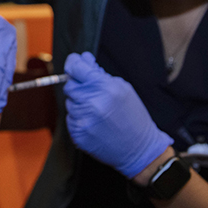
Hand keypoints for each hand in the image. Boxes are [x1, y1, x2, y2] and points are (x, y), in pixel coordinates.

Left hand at [64, 52, 172, 178]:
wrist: (138, 148)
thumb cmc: (133, 117)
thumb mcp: (123, 89)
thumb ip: (100, 73)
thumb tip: (84, 59)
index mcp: (106, 89)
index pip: (76, 68)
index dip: (74, 63)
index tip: (74, 62)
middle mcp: (93, 104)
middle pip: (70, 85)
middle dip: (79, 85)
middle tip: (93, 92)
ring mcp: (84, 120)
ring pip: (69, 102)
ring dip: (80, 103)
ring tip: (98, 110)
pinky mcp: (78, 133)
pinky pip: (70, 118)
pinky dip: (79, 117)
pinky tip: (94, 121)